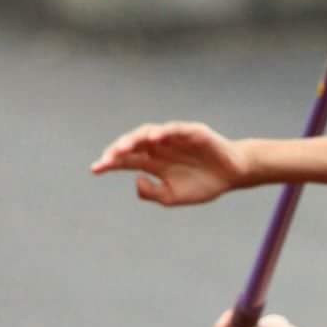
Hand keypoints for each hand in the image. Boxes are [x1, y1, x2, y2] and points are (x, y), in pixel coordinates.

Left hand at [91, 122, 250, 205]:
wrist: (232, 176)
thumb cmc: (203, 184)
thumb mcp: (173, 196)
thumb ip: (153, 192)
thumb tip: (136, 181)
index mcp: (153, 162)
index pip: (126, 160)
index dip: (110, 163)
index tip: (95, 169)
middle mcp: (159, 147)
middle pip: (133, 144)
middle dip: (118, 150)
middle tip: (107, 159)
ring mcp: (174, 138)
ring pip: (148, 133)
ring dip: (135, 139)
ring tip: (124, 148)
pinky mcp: (191, 132)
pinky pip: (175, 129)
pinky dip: (163, 132)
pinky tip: (153, 138)